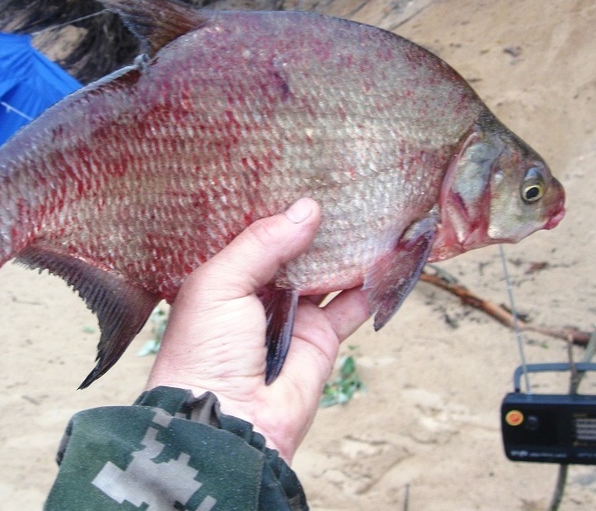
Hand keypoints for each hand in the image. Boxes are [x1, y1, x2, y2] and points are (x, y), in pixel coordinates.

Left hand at [146, 198, 369, 462]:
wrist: (224, 423)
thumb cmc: (205, 349)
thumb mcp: (219, 283)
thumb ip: (262, 243)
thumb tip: (307, 209)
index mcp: (224, 275)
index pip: (253, 232)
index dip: (275, 207)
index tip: (300, 171)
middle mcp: (258, 292)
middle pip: (295, 249)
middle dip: (316, 223)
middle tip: (345, 182)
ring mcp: (293, 315)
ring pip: (327, 272)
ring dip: (348, 248)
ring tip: (374, 208)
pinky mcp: (322, 340)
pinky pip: (353, 305)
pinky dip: (373, 284)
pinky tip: (391, 254)